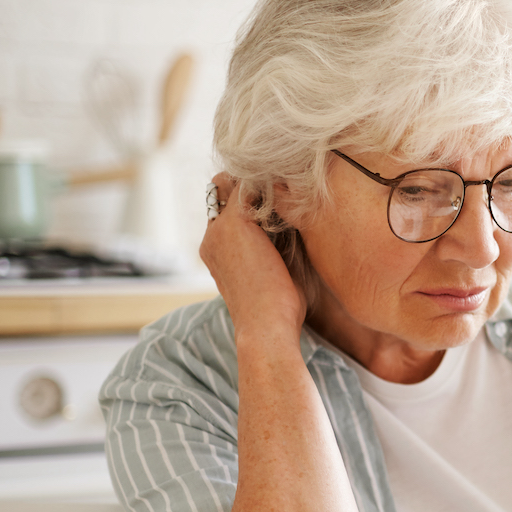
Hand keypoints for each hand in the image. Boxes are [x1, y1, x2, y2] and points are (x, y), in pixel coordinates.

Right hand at [200, 174, 306, 346]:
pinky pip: (246, 186)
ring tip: (293, 187)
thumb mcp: (277, 274)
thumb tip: (299, 229)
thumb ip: (279, 248)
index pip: (225, 211)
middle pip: (224, 193)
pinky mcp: (235, 222)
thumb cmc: (280, 312)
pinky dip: (269, 183)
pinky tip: (294, 190)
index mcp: (217, 252)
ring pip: (233, 184)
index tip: (283, 200)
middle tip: (289, 188)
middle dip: (254, 187)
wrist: (267, 328)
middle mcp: (212, 237)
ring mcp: (219, 229)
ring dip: (262, 183)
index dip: (252, 201)